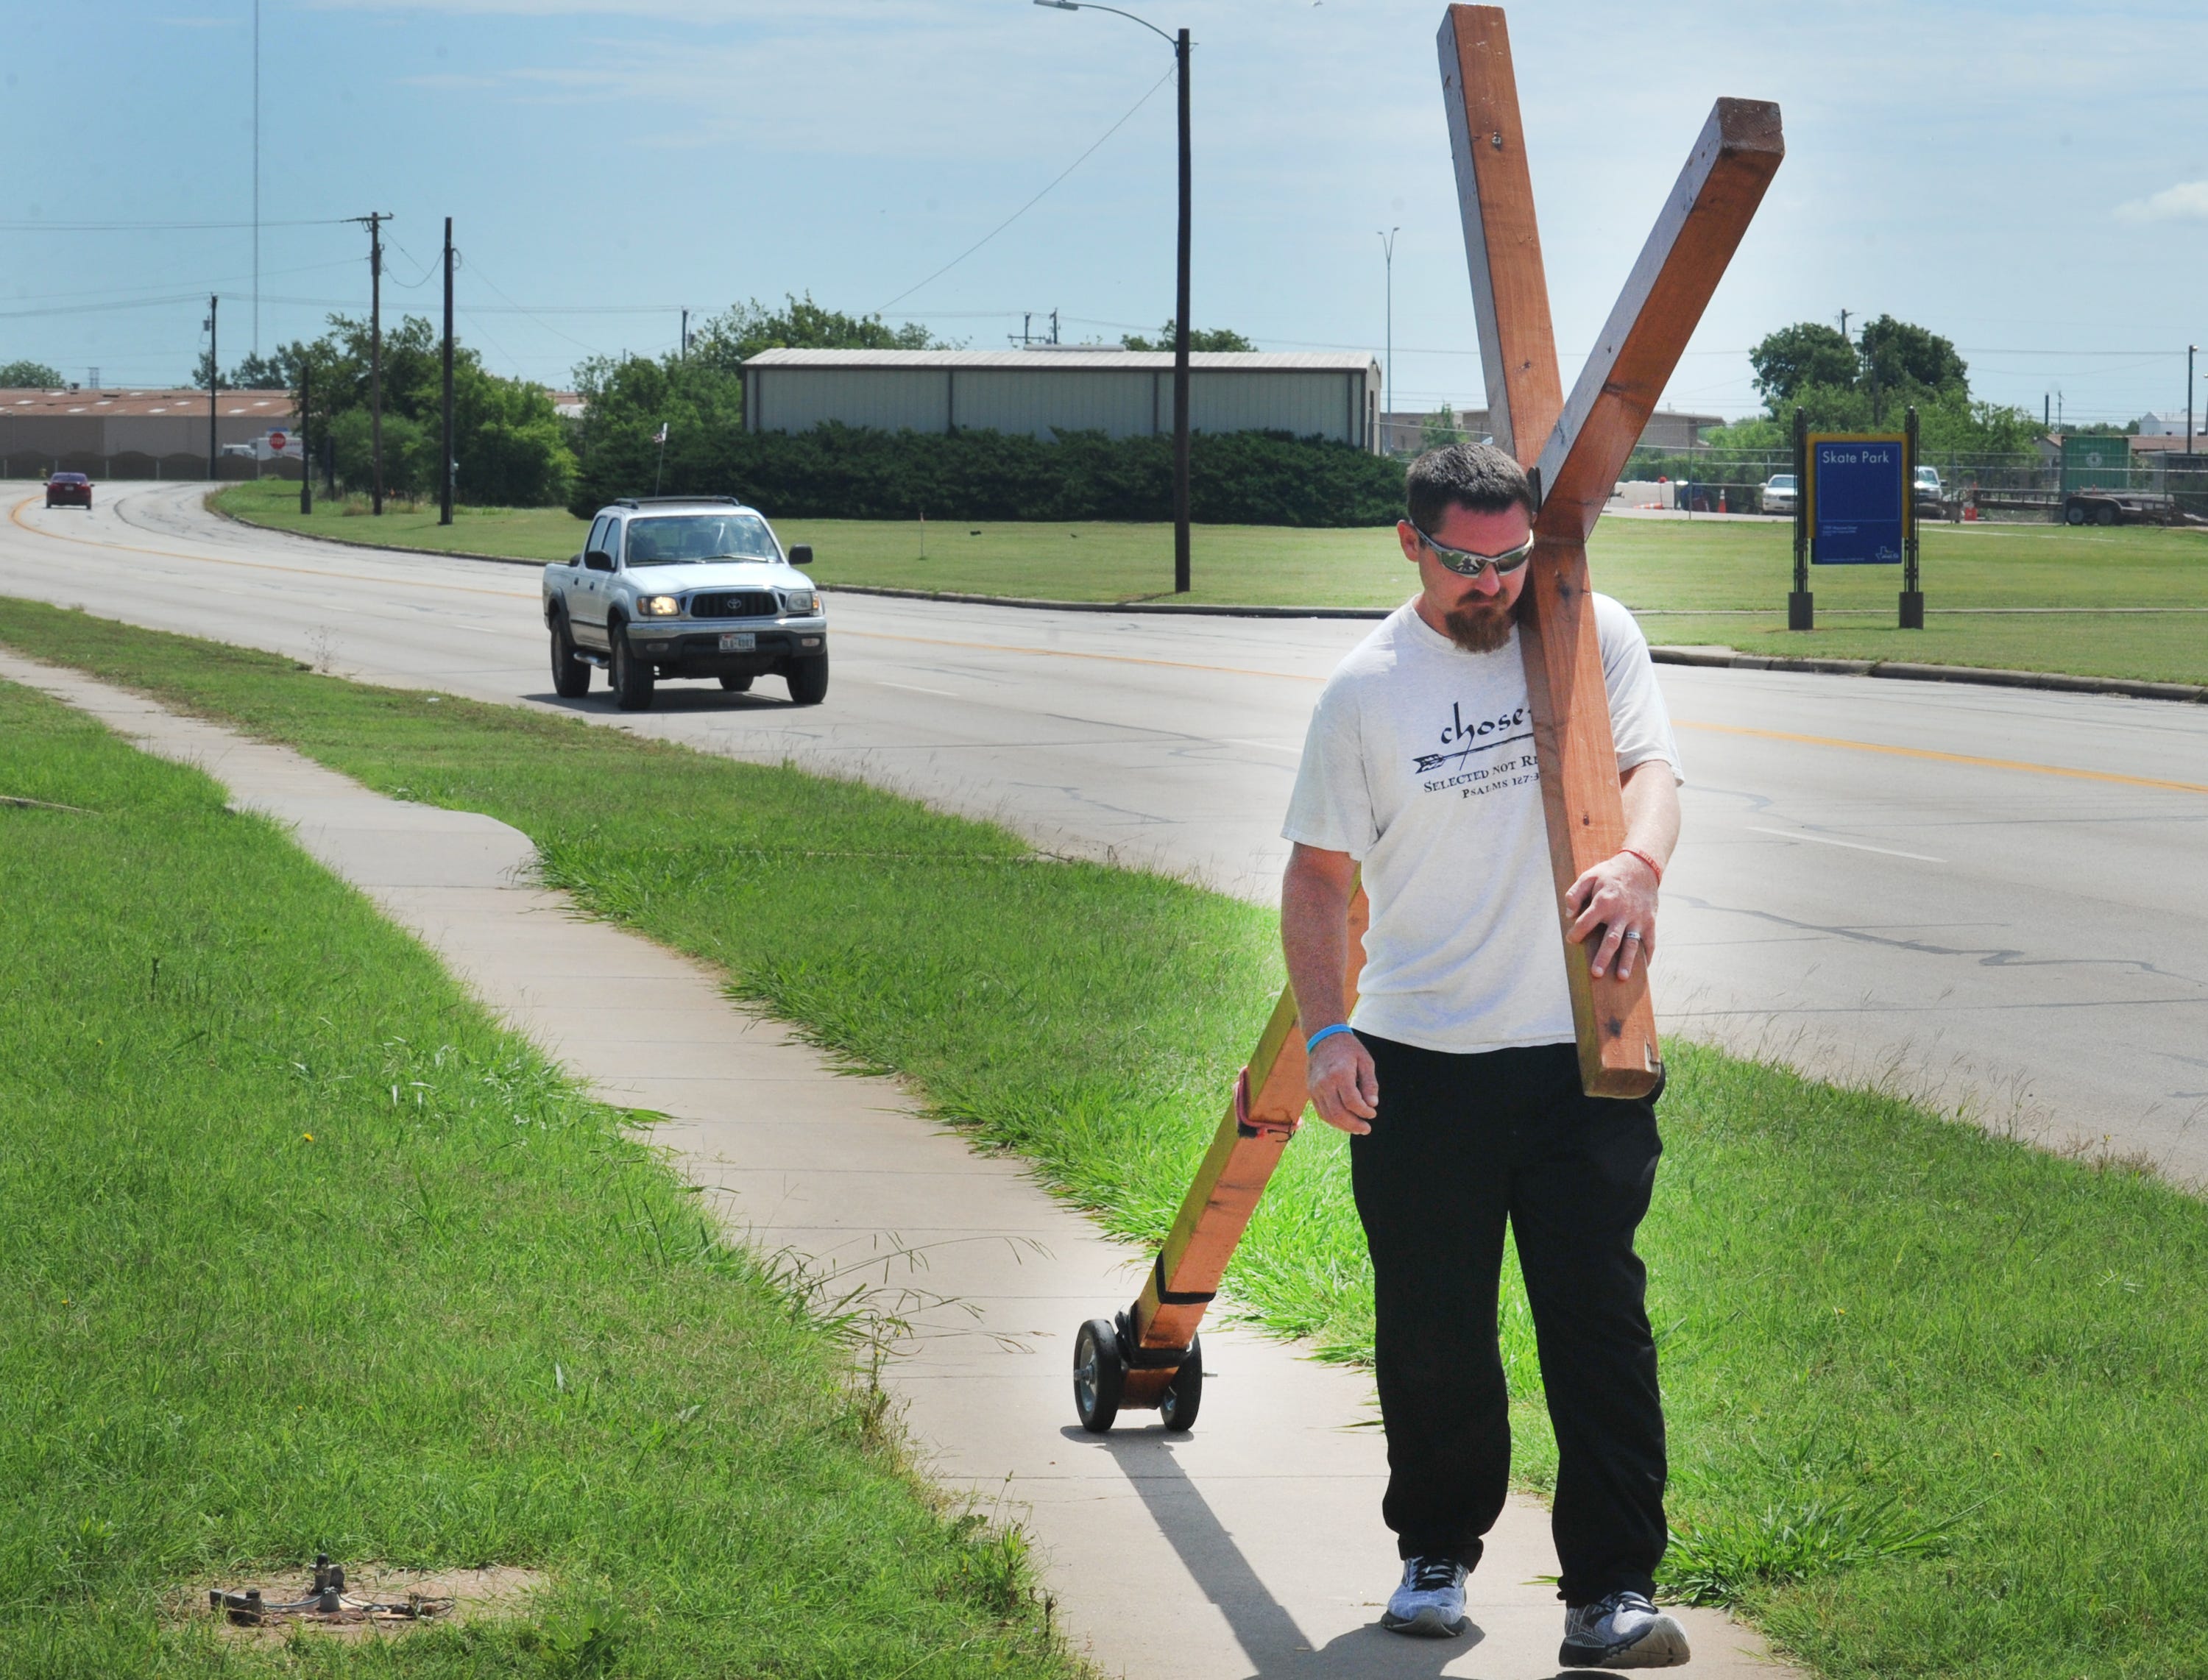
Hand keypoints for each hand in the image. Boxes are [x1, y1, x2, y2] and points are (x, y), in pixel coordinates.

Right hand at [1307, 1032, 1377, 1134]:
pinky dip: (1333, 1121)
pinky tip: (1345, 1122)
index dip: (1364, 1112)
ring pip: (1328, 1116)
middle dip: (1354, 1125)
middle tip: (1366, 1129)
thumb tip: (1372, 1104)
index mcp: (1340, 1074)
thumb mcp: (1365, 1061)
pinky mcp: (1311, 1091)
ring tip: (1357, 1128)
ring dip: (1344, 1126)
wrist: (1323, 1037)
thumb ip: (1369, 1083)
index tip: (1373, 1113)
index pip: (1352, 1102)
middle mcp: (1325, 1083)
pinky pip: (1321, 1112)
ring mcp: (1315, 1088)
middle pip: (1339, 1113)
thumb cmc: (1348, 1049)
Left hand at [1565, 851, 1658, 980]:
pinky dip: (1647, 955)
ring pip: (1631, 944)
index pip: (1586, 922)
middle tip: (1595, 973)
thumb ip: (1574, 894)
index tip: (1571, 940)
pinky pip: (1650, 941)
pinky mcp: (1650, 922)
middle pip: (1611, 939)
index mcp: (1604, 901)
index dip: (1576, 933)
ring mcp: (1637, 919)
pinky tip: (1643, 969)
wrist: (1640, 867)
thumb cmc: (1609, 874)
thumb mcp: (1588, 876)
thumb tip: (1569, 914)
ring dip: (1626, 961)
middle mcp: (1621, 913)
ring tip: (1621, 977)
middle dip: (1603, 957)